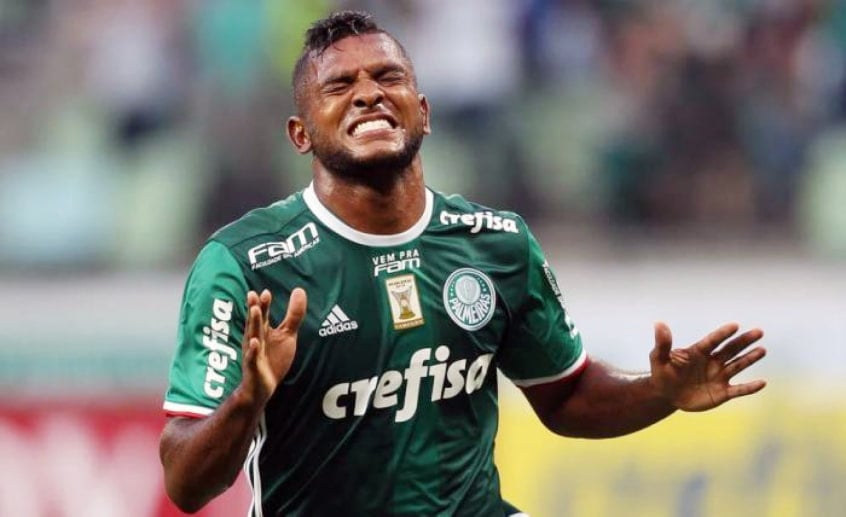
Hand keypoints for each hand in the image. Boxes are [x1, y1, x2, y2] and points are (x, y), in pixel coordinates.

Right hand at [239, 288, 306, 406]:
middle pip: (256, 322)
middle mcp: (255, 339)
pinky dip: (253, 351)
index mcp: (262, 331)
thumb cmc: (273, 358)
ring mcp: (253, 353)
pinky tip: (255, 343)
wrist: (261, 388)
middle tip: (254, 294)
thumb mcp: (287, 335)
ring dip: (253, 323)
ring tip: (254, 310)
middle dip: (255, 309)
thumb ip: (293, 315)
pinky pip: (252, 358)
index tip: (265, 292)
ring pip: (253, 336)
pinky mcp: (253, 367)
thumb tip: (299, 290)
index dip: (263, 304)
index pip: (262, 315)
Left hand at [649, 322, 766, 411]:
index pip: (713, 341)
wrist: (667, 395)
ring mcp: (719, 376)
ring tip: (762, 350)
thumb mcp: (659, 359)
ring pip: (738, 366)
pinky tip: (762, 382)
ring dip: (750, 358)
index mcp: (698, 352)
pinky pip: (739, 390)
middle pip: (730, 349)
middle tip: (759, 332)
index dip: (723, 334)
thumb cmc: (662, 374)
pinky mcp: (722, 393)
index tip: (735, 325)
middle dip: (744, 341)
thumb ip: (663, 343)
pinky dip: (750, 387)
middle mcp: (712, 362)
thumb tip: (659, 323)